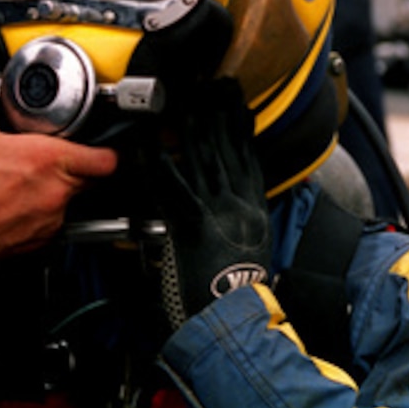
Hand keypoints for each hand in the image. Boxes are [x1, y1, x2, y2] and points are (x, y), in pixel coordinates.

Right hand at [0, 41, 117, 263]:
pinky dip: (45, 211)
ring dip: (61, 188)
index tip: (95, 142)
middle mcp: (56, 192)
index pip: (106, 159)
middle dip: (81, 165)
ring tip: (32, 178)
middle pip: (93, 178)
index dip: (106, 149)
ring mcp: (51, 220)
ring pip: (75, 201)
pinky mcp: (41, 241)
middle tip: (58, 154)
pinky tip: (20, 201)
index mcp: (47, 160)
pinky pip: (56, 224)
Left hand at [156, 78, 271, 323]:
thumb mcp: (255, 249)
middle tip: (213, 86)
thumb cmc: (243, 292)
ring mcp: (217, 211)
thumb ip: (247, 221)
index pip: (248, 159)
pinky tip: (154, 145)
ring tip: (190, 99)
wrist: (238, 321)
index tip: (238, 105)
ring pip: (205, 160)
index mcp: (254, 209)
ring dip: (195, 126)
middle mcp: (239, 204)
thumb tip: (242, 200)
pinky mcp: (193, 224)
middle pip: (227, 149)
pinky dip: (163, 164)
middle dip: (219, 114)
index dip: (242, 129)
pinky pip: (175, 188)